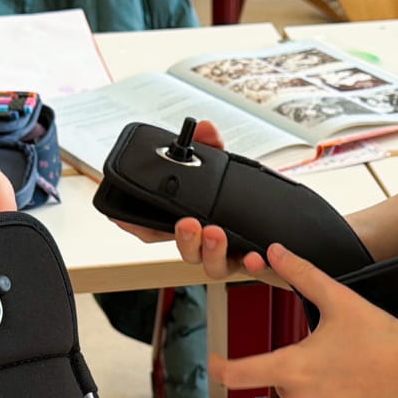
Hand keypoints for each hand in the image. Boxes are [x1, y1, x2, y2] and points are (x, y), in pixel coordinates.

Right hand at [108, 122, 260, 278]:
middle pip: (186, 252)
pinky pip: (250, 270)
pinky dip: (251, 264)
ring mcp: (228, 256)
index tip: (124, 218)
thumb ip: (212, 147)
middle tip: (187, 222)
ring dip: (211, 251)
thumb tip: (206, 127)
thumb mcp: (223, 167)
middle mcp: (204, 245)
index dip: (138, 227)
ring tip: (215, 233)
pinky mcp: (253, 262)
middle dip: (184, 239)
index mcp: (188, 224)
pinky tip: (255, 256)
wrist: (273, 220)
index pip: (155, 231)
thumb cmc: (237, 198)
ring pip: (212, 266)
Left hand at [212, 243, 397, 397]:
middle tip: (330, 353)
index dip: (221, 367)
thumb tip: (275, 252)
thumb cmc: (383, 339)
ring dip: (315, 386)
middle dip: (297, 366)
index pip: (240, 373)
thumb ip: (300, 274)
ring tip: (349, 370)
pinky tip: (356, 390)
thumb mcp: (338, 300)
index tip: (214, 363)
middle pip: (281, 380)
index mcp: (293, 367)